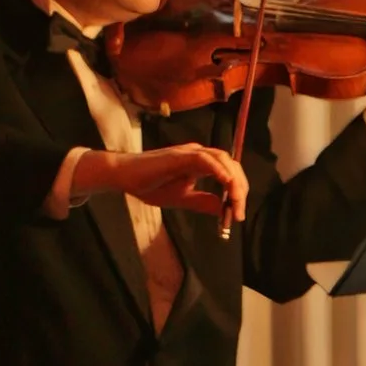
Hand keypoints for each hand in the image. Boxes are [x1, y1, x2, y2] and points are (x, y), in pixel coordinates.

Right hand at [71, 142, 249, 225]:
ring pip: (222, 159)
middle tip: (239, 212)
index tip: (238, 213)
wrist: (125, 177)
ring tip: (236, 201)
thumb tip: (224, 210)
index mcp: (201, 164)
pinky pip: (205, 159)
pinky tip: (225, 183)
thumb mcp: (182, 199)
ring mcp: (190, 152)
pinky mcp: (180, 155)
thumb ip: (203, 202)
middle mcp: (199, 154)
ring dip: (233, 180)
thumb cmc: (149, 186)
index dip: (237, 191)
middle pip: (231, 164)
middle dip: (240, 188)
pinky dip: (218, 169)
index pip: (229, 172)